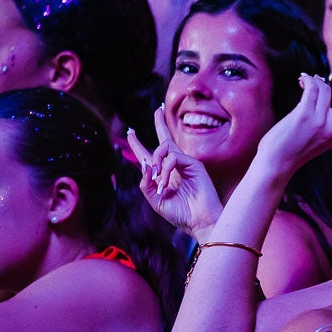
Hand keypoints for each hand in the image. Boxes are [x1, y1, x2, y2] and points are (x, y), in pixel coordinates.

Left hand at [127, 107, 223, 236]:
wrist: (200, 222)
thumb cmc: (181, 215)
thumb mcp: (155, 202)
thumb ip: (145, 185)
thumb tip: (144, 164)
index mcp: (164, 175)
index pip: (149, 155)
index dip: (138, 144)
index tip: (130, 132)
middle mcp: (175, 166)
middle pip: (165, 139)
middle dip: (160, 122)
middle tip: (158, 109)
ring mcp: (185, 164)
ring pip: (165, 147)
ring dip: (156, 162)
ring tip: (158, 180)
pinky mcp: (194, 164)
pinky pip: (174, 157)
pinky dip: (166, 169)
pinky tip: (165, 182)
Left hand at [255, 75, 331, 175]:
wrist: (276, 162)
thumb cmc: (293, 148)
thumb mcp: (317, 135)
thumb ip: (324, 113)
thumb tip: (321, 81)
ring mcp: (322, 121)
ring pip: (326, 86)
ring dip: (314, 81)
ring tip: (305, 83)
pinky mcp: (306, 114)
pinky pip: (312, 86)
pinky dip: (306, 79)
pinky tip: (301, 79)